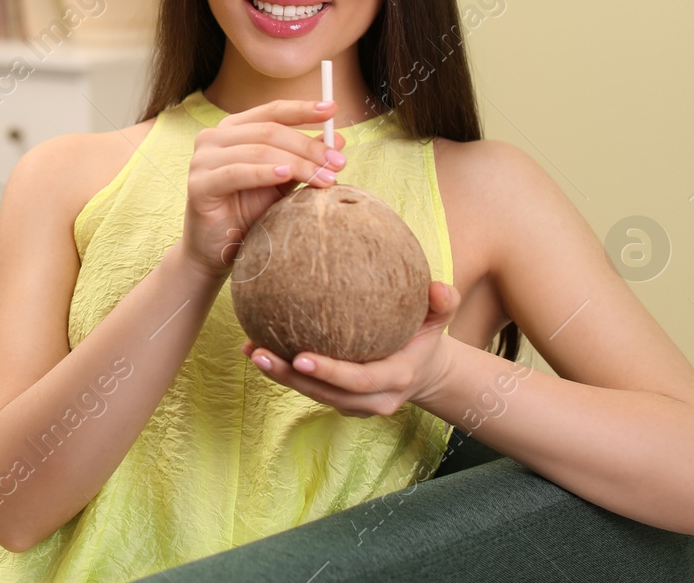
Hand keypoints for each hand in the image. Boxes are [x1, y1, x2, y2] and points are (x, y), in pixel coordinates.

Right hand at [181, 98, 345, 280]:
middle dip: (308, 146)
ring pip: (258, 150)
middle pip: (269, 131)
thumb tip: (339, 140)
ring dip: (296, 163)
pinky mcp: (198, 184)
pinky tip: (286, 175)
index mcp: (233, 130)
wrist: (218, 250)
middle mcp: (213, 138)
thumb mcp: (283, 181)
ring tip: (324, 177)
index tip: (333, 110)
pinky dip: (264, 172)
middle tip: (338, 162)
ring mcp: (202, 159)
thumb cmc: (249, 213)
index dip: (302, 110)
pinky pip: (236, 173)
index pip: (271, 112)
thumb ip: (304, 159)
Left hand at [241, 281, 460, 415]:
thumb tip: (439, 287)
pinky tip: (255, 346)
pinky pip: (307, 388)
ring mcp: (353, 405)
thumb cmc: (425, 337)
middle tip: (258, 352)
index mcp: (395, 379)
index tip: (299, 355)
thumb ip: (443, 303)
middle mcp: (373, 399)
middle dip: (289, 376)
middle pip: (325, 393)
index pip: (358, 380)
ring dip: (278, 375)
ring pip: (311, 394)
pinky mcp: (338, 401)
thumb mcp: (440, 319)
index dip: (329, 372)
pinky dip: (282, 371)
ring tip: (249, 349)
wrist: (424, 371)